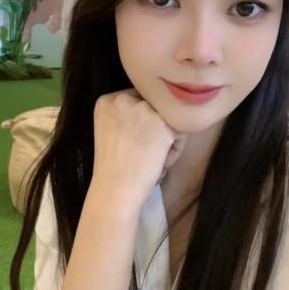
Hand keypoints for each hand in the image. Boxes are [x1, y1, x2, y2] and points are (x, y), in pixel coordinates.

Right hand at [91, 89, 186, 205]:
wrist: (115, 191)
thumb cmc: (113, 169)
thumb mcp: (111, 131)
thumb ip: (127, 115)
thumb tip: (156, 111)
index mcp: (108, 101)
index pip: (139, 101)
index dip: (143, 124)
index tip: (137, 144)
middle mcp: (123, 98)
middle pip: (155, 107)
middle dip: (156, 129)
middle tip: (146, 153)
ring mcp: (144, 109)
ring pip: (170, 119)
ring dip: (167, 140)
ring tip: (153, 160)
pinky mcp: (163, 124)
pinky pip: (181, 133)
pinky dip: (175, 151)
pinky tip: (159, 164)